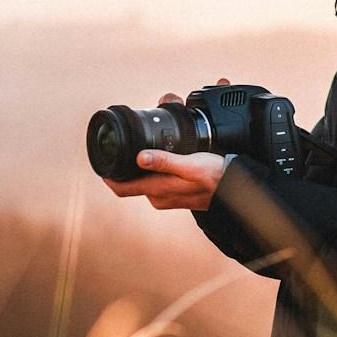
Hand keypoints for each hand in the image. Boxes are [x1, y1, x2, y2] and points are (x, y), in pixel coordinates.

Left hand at [102, 80, 231, 210]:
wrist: (235, 190)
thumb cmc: (215, 177)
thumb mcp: (190, 166)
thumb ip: (165, 162)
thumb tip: (138, 158)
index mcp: (157, 191)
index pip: (121, 187)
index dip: (107, 175)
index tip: (101, 158)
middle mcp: (158, 196)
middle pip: (131, 179)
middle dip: (126, 160)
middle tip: (125, 139)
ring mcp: (166, 196)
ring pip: (144, 177)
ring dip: (141, 161)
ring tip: (142, 142)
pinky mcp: (175, 192)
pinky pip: (156, 179)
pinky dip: (154, 165)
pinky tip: (160, 153)